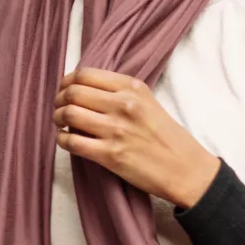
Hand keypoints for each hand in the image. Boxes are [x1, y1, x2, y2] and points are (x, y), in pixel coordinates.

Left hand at [52, 68, 220, 207]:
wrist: (186, 170)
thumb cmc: (168, 137)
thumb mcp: (149, 103)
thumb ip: (120, 93)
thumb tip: (85, 91)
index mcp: (132, 87)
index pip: (85, 74)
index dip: (67, 81)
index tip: (64, 89)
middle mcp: (123, 104)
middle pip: (73, 92)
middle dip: (59, 100)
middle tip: (59, 108)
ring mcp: (116, 130)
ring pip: (68, 114)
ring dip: (58, 119)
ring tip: (61, 124)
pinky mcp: (110, 155)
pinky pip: (72, 142)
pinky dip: (62, 140)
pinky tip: (66, 140)